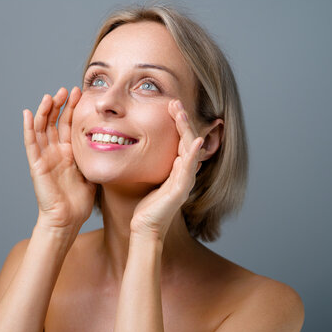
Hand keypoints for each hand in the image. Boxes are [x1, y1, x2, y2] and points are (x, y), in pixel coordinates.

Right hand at [23, 87, 95, 238]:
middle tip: (67, 90)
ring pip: (41, 128)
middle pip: (54, 122)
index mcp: (68, 153)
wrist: (67, 220)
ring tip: (50, 96)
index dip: (72, 108)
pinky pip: (31, 143)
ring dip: (44, 111)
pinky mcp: (36, 165)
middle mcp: (55, 152)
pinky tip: (28, 113)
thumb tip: (113, 143)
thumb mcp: (92, 173)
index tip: (80, 92)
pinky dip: (28, 128)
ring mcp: (44, 157)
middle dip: (60, 105)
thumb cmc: (79, 202)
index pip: (68, 125)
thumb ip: (96, 157)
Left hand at [130, 99, 204, 241]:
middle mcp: (184, 173)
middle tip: (175, 102)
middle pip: (188, 140)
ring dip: (187, 130)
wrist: (145, 228)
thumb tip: (137, 144)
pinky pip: (189, 169)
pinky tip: (194, 141)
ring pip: (190, 150)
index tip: (170, 104)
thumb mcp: (146, 177)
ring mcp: (184, 181)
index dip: (177, 122)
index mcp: (176, 168)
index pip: (180, 139)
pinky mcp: (181, 191)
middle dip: (182, 120)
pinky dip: (193, 154)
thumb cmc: (144, 205)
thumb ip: (148, 162)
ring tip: (181, 113)